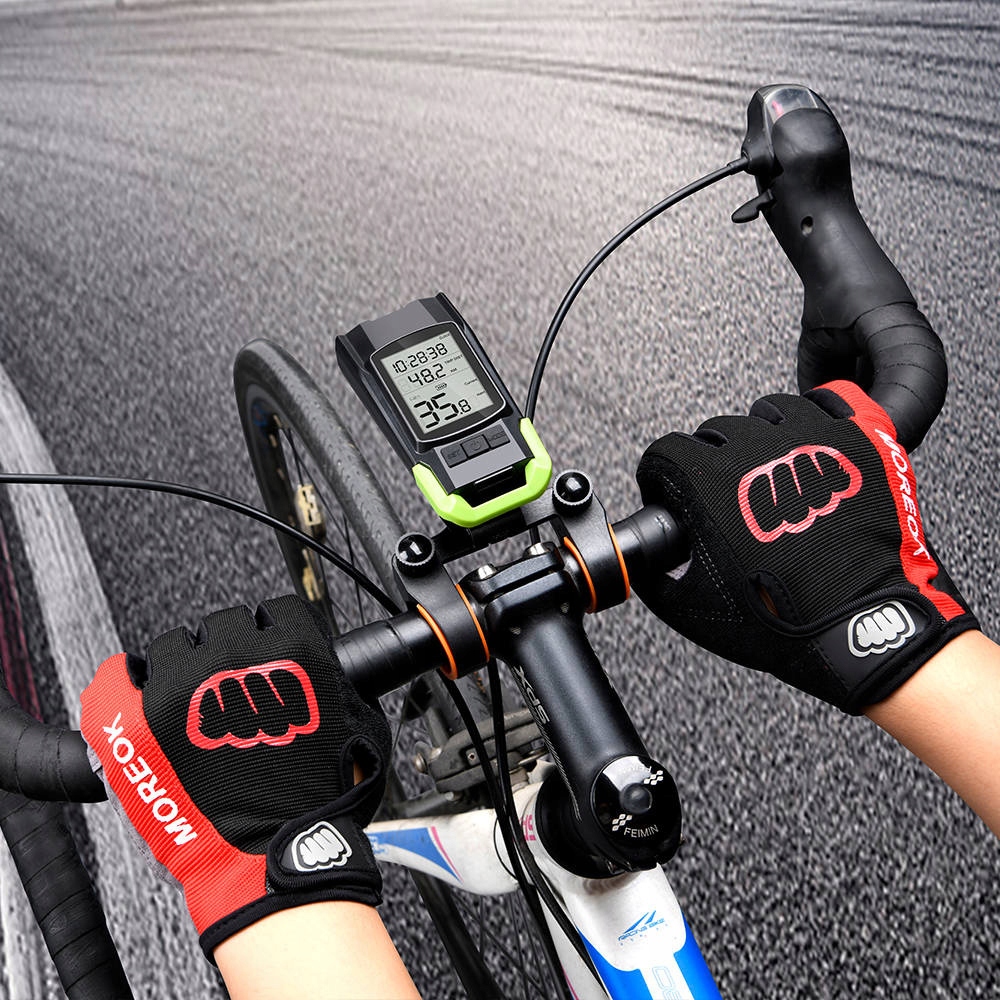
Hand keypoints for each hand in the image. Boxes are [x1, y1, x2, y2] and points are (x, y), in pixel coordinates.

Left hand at [80, 594, 390, 958]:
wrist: (271, 856)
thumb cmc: (315, 801)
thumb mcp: (354, 726)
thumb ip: (335, 683)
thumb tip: (321, 670)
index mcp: (291, 651)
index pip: (274, 610)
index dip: (271, 634)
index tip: (265, 649)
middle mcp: (236, 659)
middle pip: (223, 623)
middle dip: (229, 650)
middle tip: (231, 685)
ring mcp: (182, 689)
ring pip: (174, 645)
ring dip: (183, 666)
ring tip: (189, 702)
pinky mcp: (138, 725)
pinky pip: (114, 678)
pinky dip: (121, 679)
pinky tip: (132, 685)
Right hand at [634, 380, 977, 712]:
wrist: (860, 630)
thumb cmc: (781, 621)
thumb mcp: (693, 610)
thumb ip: (654, 579)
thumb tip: (644, 566)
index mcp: (708, 481)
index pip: (665, 451)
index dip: (661, 478)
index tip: (669, 493)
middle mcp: (756, 448)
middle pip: (714, 431)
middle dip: (709, 460)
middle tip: (723, 497)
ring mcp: (810, 438)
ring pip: (768, 411)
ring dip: (760, 435)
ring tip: (769, 471)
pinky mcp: (858, 440)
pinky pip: (829, 401)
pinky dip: (816, 415)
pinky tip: (813, 443)